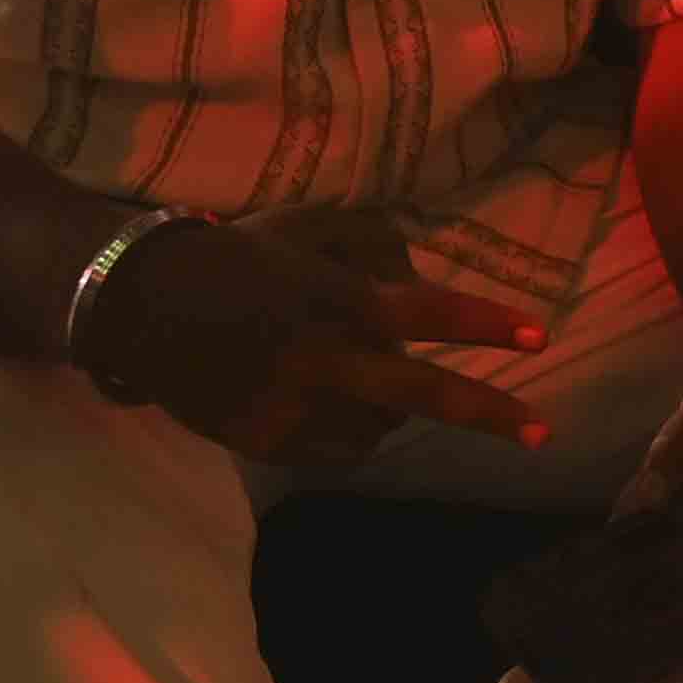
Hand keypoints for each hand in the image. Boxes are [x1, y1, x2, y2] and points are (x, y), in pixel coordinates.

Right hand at [81, 205, 554, 469]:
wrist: (139, 300)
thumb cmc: (231, 252)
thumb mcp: (303, 231)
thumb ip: (363, 255)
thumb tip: (411, 281)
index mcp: (338, 299)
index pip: (429, 315)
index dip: (486, 325)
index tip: (538, 337)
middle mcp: (326, 357)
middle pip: (423, 395)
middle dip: (490, 414)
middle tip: (543, 433)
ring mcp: (294, 406)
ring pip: (378, 431)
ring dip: (393, 416)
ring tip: (368, 389)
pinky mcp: (264, 440)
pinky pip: (332, 452)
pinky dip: (348, 436)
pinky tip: (334, 413)